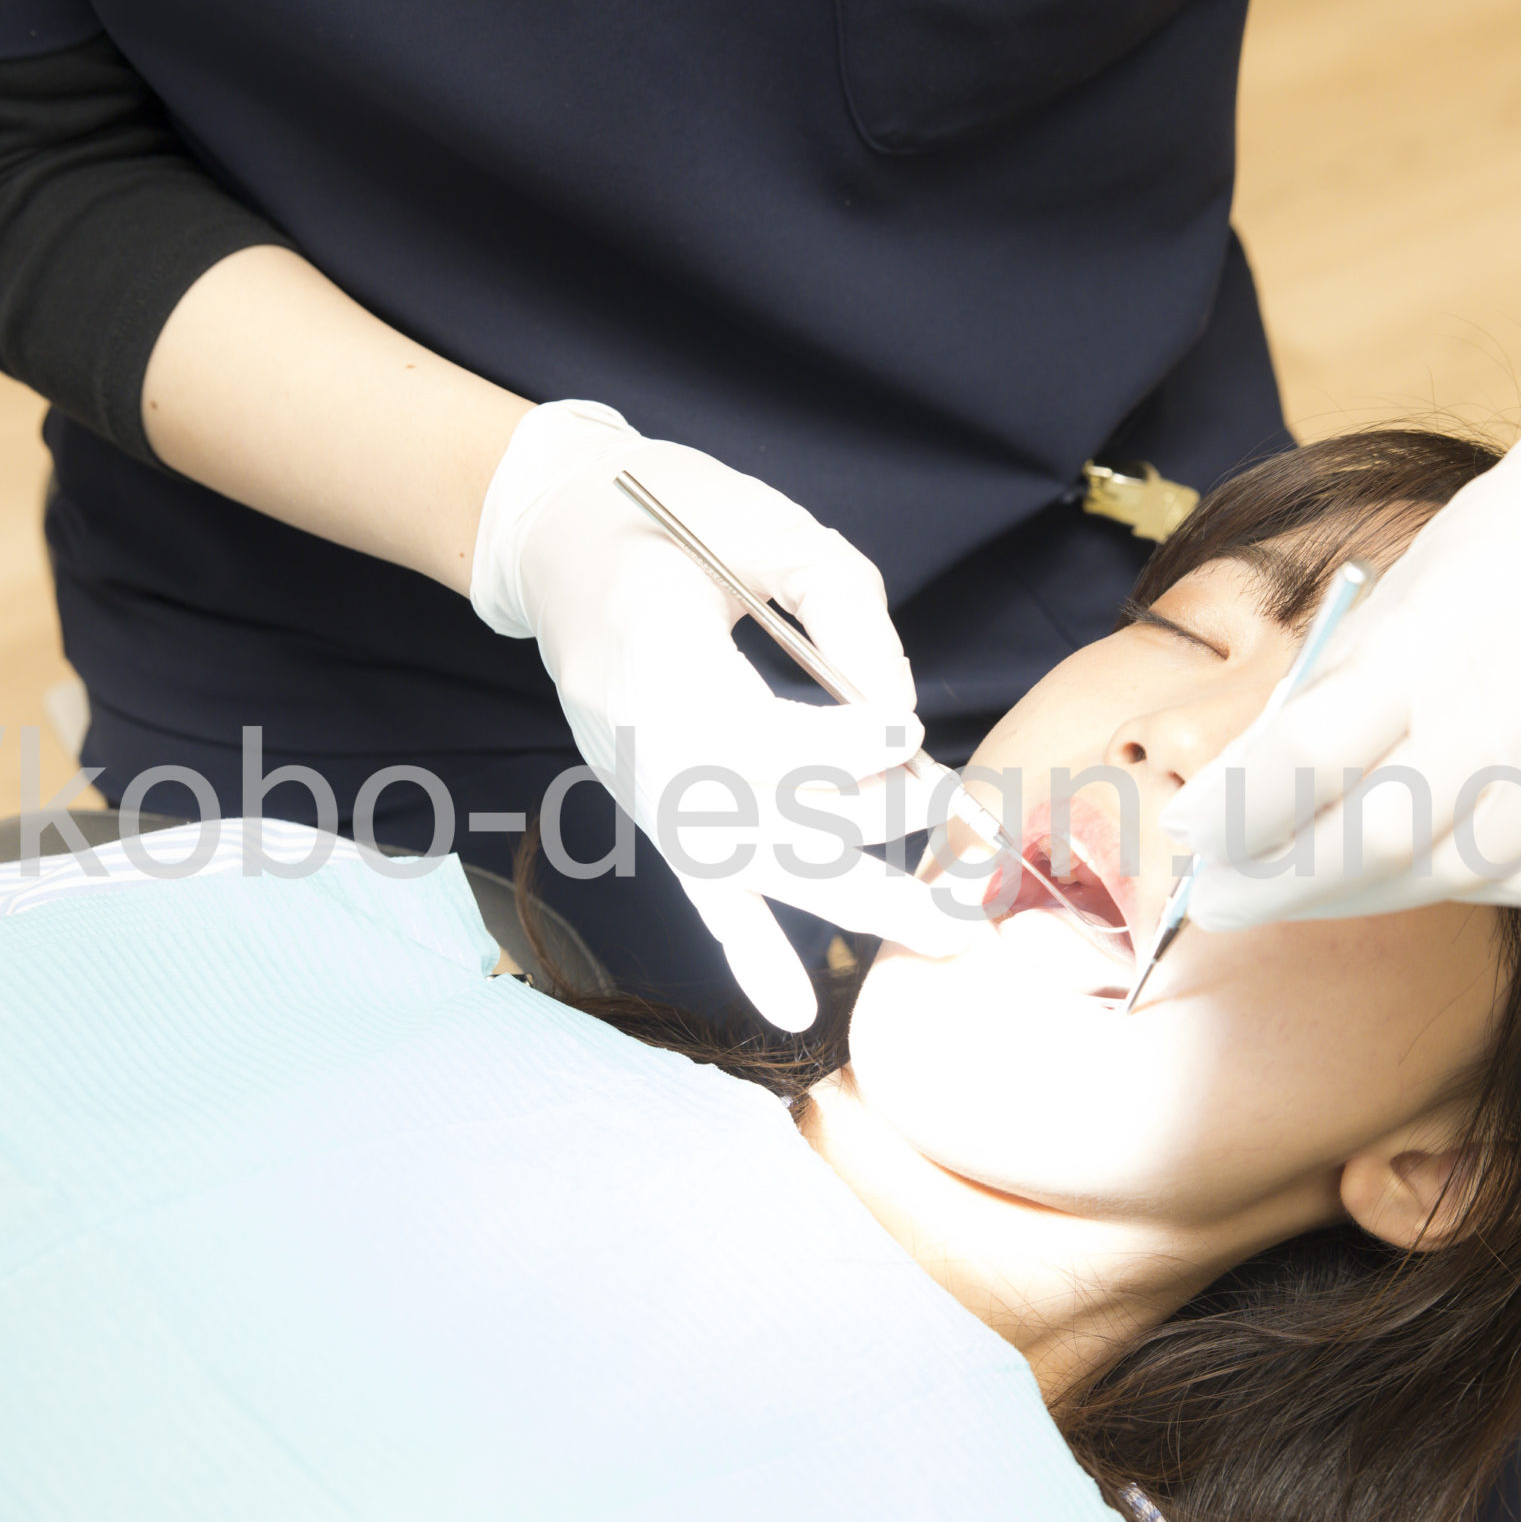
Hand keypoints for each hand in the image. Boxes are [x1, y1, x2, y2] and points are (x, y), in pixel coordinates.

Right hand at [471, 400, 983, 1026]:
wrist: (558, 533)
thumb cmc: (672, 512)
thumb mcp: (771, 524)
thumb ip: (848, 614)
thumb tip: (904, 719)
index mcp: (653, 652)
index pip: (756, 741)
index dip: (845, 752)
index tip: (908, 737)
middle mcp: (638, 737)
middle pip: (762, 825)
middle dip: (874, 848)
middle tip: (963, 856)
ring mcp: (639, 780)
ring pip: (751, 866)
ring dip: (854, 897)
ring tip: (949, 925)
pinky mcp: (648, 802)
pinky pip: (699, 890)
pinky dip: (745, 954)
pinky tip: (792, 1009)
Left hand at [1165, 288, 1520, 925]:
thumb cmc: (1515, 536)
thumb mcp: (1400, 592)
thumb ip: (1322, 701)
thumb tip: (1227, 807)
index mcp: (1436, 629)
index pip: (1309, 759)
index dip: (1240, 819)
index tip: (1195, 844)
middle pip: (1379, 838)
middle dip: (1285, 882)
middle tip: (1228, 897)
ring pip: (1462, 872)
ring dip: (1371, 890)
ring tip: (1320, 880)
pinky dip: (1484, 881)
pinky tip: (1442, 863)